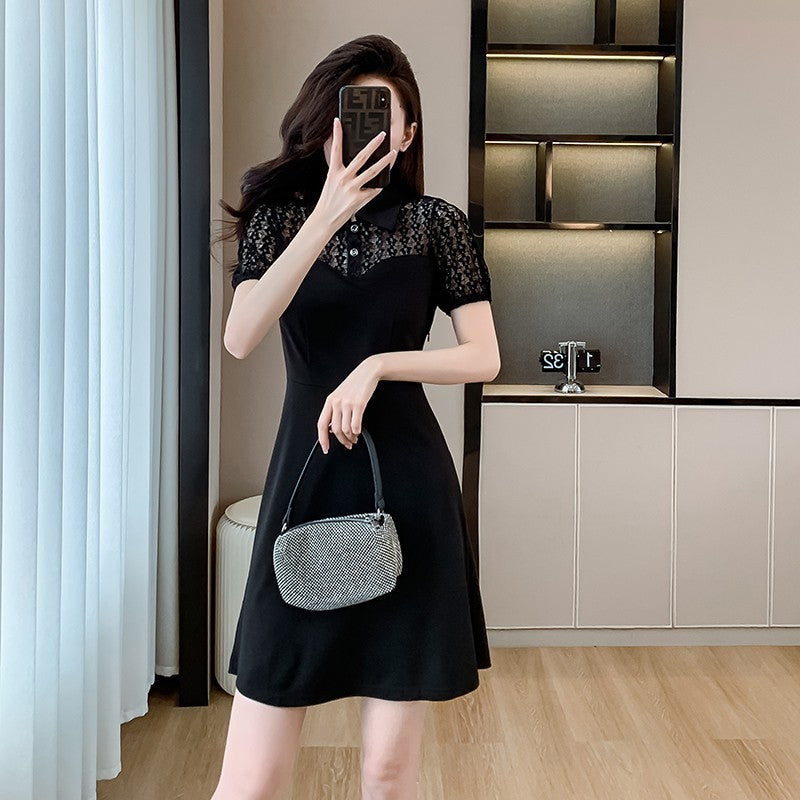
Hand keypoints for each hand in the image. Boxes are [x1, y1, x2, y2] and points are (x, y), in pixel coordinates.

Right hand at [314, 117, 397, 231]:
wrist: (325, 219)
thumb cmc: (329, 200)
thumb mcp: (330, 181)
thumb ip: (340, 170)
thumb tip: (349, 158)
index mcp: (334, 172)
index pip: (335, 149)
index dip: (336, 134)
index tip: (338, 121)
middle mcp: (343, 178)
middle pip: (361, 157)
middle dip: (372, 144)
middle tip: (382, 134)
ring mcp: (352, 189)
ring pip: (372, 171)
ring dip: (384, 161)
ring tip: (393, 153)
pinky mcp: (359, 199)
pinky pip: (373, 189)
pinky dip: (378, 186)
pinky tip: (381, 182)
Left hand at [317, 356, 381, 452]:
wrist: (367, 372)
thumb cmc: (354, 384)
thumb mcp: (340, 395)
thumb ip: (335, 410)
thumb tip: (333, 429)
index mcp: (329, 401)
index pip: (321, 424)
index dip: (323, 439)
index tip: (326, 449)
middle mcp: (336, 403)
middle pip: (336, 430)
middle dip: (342, 440)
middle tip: (347, 444)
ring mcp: (347, 403)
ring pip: (346, 429)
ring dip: (351, 438)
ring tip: (354, 439)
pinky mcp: (359, 404)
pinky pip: (356, 425)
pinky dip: (357, 432)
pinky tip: (359, 432)